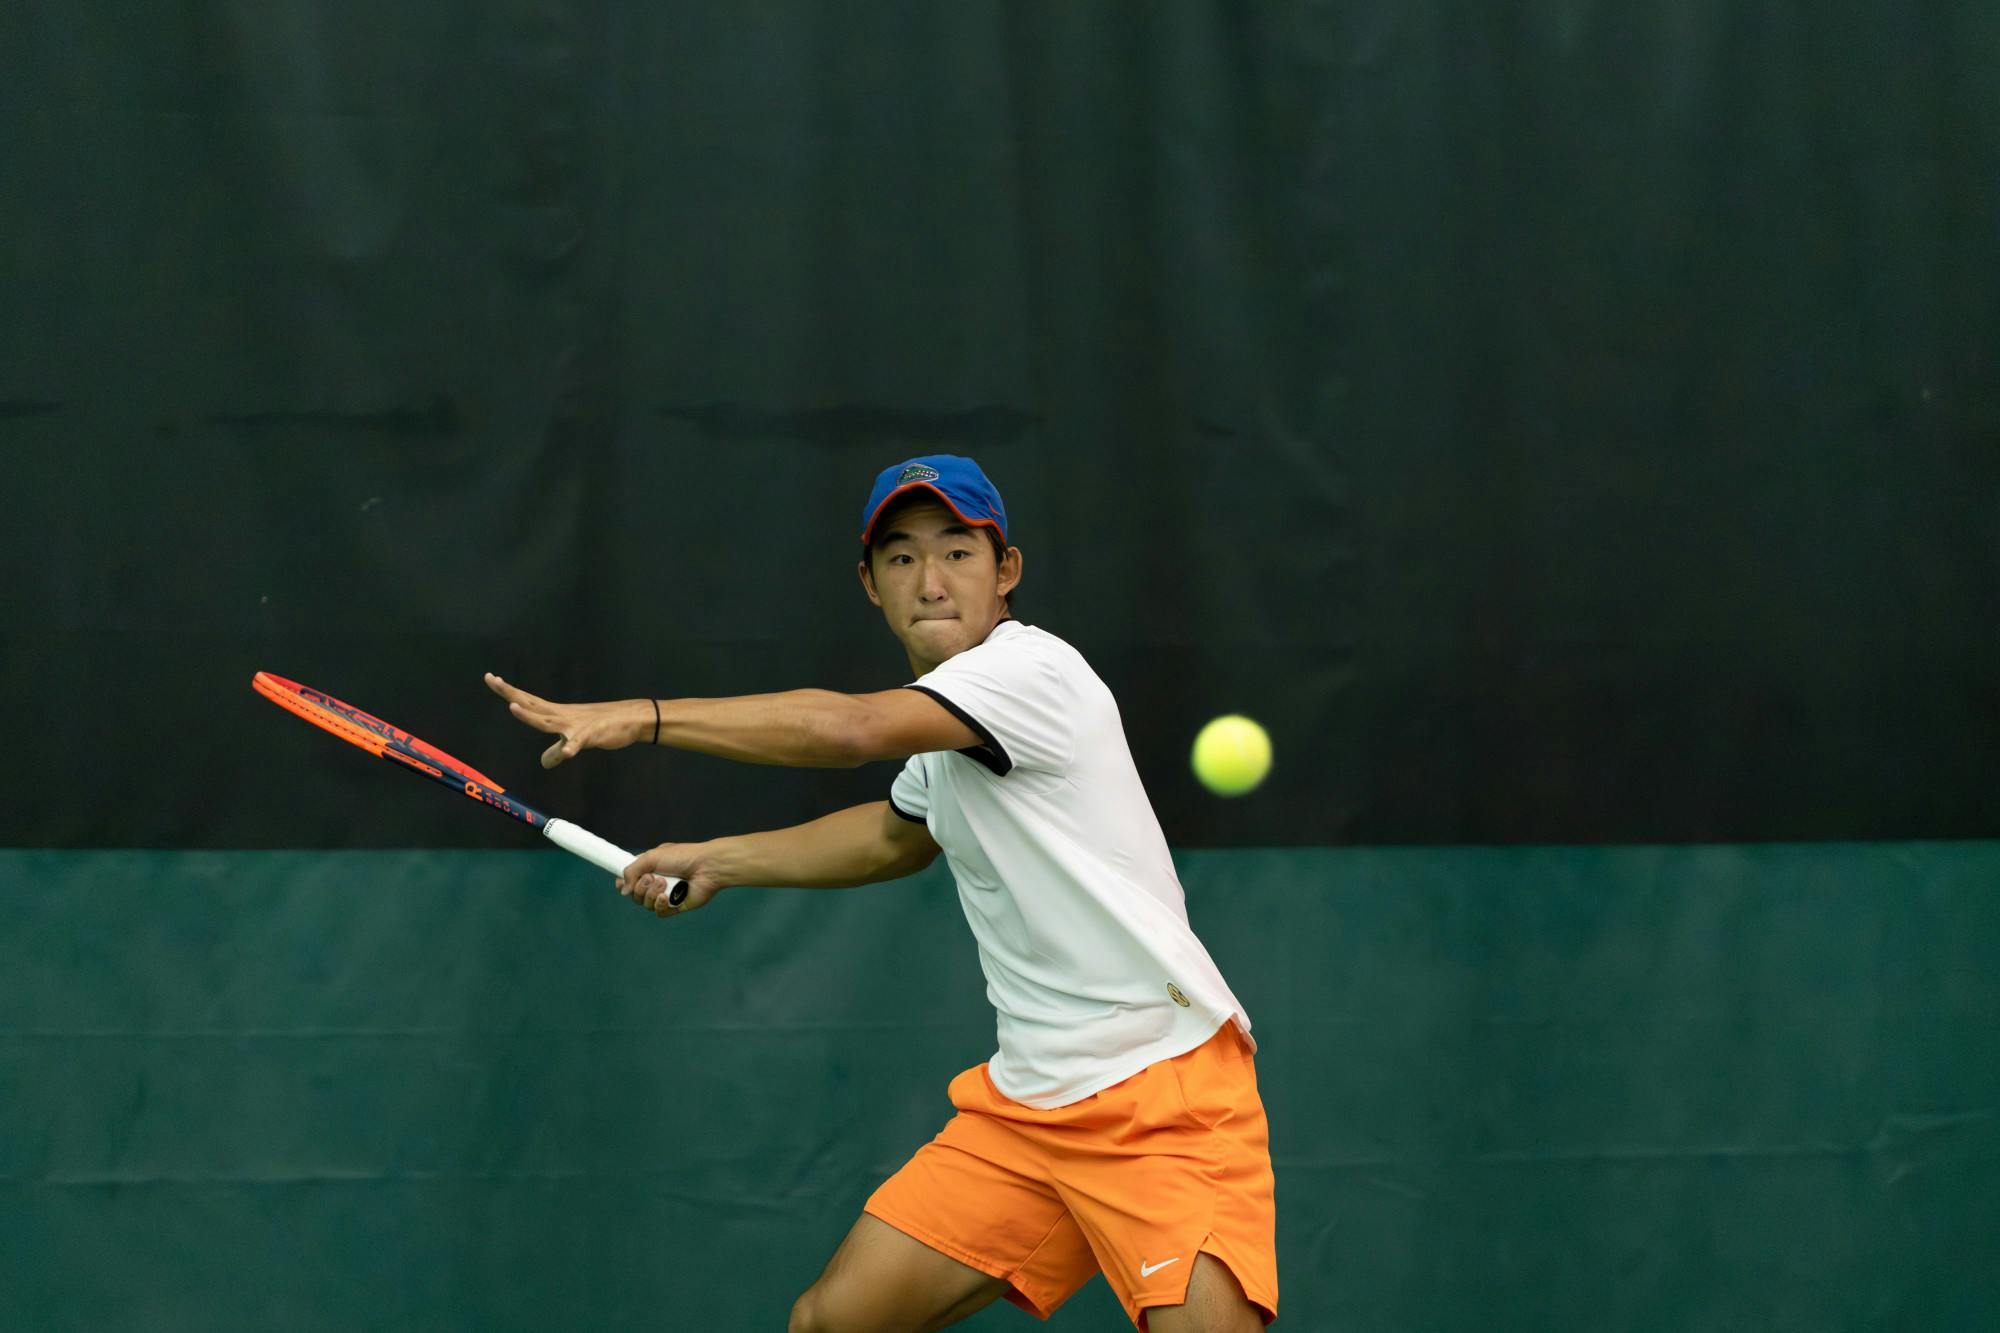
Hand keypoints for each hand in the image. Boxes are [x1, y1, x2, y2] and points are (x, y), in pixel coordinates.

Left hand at [485, 672, 647, 768]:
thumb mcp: (575, 741)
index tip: (491, 678)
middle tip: (492, 679)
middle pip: (532, 704)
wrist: (631, 719)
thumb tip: (544, 763)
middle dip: (510, 693)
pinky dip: (571, 747)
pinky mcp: (591, 735)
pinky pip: (579, 743)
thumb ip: (557, 751)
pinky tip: (567, 754)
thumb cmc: (603, 726)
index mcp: (556, 714)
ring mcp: (575, 725)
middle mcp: (561, 715)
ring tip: (513, 708)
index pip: (528, 701)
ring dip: (531, 715)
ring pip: (548, 721)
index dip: (509, 692)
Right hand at [618, 842, 724, 917]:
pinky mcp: (675, 906)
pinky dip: (660, 905)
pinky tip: (667, 897)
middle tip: (652, 878)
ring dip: (651, 894)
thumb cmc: (682, 857)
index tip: (622, 884)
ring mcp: (665, 895)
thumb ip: (632, 871)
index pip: (630, 880)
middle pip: (635, 894)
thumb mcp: (652, 856)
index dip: (624, 884)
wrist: (706, 867)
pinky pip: (658, 912)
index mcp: (650, 868)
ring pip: (645, 904)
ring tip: (664, 884)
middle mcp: (656, 882)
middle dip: (640, 887)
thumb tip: (623, 890)